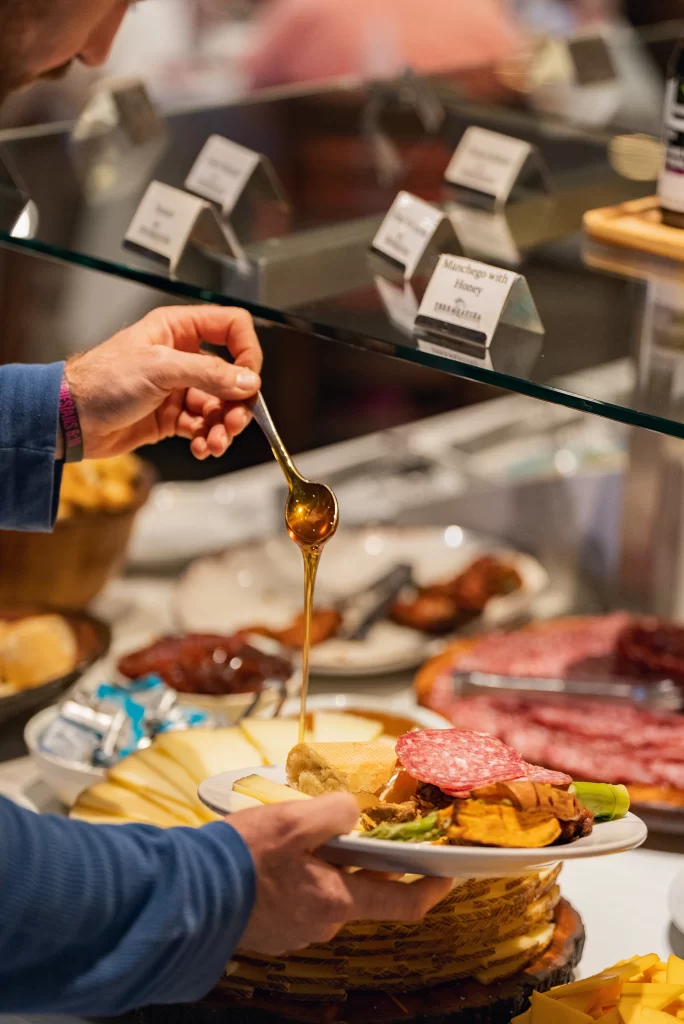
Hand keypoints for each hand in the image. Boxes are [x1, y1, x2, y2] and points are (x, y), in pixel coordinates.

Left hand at [63, 305, 261, 459]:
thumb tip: (249, 382)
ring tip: (216, 443)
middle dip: (237, 402)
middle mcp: (183, 356)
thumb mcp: (160, 369)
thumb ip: (209, 374)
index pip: (231, 328)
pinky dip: (208, 440)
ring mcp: (178, 388)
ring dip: (223, 427)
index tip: (249, 380)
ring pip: (220, 406)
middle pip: (232, 375)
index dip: (247, 352)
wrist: (70, 419)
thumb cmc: (102, 381)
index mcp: (178, 330)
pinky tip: (202, 448)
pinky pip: (203, 427)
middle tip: (233, 423)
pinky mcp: (172, 417)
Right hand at [230, 794, 452, 954]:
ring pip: (325, 893)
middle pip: (359, 892)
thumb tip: (350, 812)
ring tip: (304, 834)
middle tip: (361, 831)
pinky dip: (298, 877)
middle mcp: (321, 924)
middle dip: (365, 863)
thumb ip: (333, 812)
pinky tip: (275, 856)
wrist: (187, 896)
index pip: (402, 904)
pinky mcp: (269, 930)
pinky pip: (297, 900)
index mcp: (336, 901)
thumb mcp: (294, 821)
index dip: (430, 889)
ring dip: (325, 866)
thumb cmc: (241, 859)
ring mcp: (294, 932)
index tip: (447, 876)